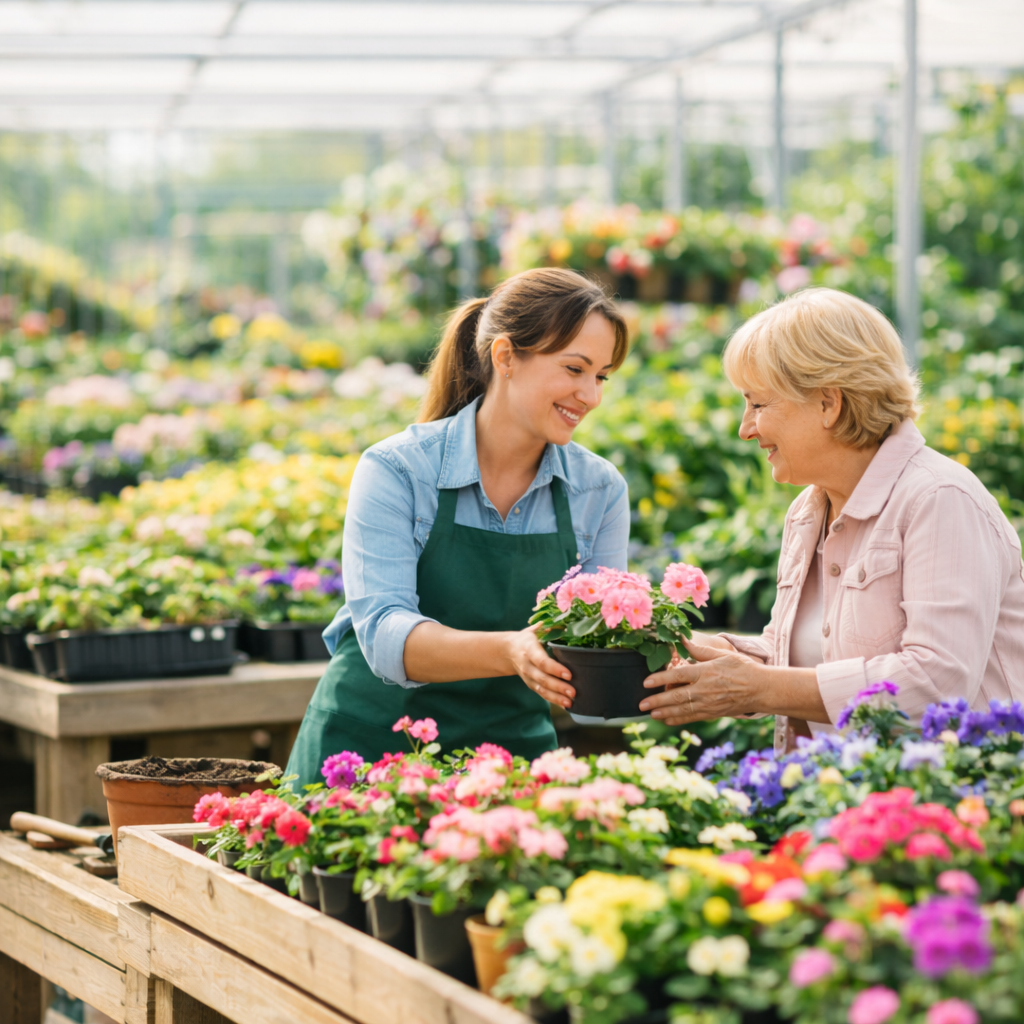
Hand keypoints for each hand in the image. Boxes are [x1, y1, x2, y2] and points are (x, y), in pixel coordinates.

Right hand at [506, 625, 575, 708]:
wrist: (507, 651)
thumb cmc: (527, 639)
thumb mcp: (534, 630)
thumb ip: (547, 628)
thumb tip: (563, 623)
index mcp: (528, 649)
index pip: (542, 662)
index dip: (555, 669)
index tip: (569, 674)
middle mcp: (527, 665)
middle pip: (542, 678)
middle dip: (558, 686)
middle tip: (573, 691)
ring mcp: (528, 677)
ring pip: (541, 689)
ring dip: (556, 697)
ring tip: (570, 702)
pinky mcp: (531, 685)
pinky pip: (541, 694)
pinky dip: (553, 700)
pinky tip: (565, 704)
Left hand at [638, 635, 763, 725]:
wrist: (761, 689)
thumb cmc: (742, 668)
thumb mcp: (721, 654)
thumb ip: (699, 650)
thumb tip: (681, 639)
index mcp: (706, 672)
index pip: (678, 675)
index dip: (660, 678)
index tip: (646, 682)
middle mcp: (705, 689)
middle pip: (676, 696)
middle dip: (656, 700)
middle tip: (641, 703)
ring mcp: (708, 703)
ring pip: (682, 709)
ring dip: (664, 712)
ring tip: (650, 713)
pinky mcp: (712, 713)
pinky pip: (692, 717)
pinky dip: (678, 719)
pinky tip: (666, 719)